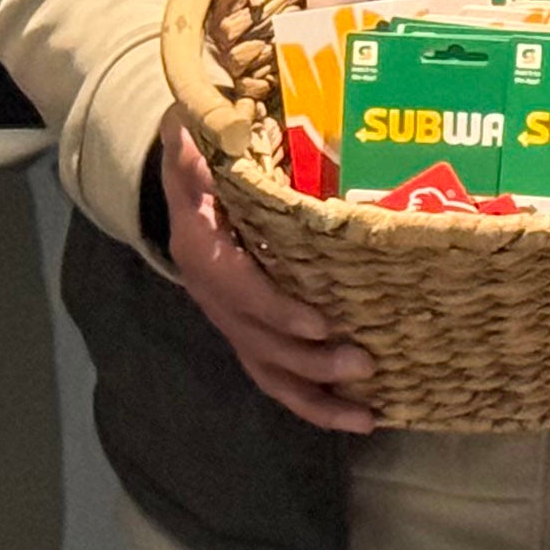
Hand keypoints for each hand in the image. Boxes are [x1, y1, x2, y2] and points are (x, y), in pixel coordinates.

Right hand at [156, 123, 376, 431]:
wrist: (188, 194)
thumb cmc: (202, 167)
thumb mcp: (190, 151)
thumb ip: (191, 151)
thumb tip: (182, 133)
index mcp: (204, 255)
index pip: (240, 293)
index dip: (279, 311)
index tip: (321, 323)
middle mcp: (216, 299)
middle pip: (261, 344)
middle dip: (313, 361)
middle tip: (365, 363)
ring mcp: (234, 324)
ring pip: (270, 374)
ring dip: (317, 401)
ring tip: (366, 417)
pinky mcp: (252, 337)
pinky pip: (278, 378)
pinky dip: (313, 402)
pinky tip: (355, 415)